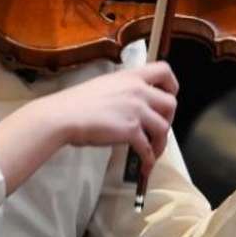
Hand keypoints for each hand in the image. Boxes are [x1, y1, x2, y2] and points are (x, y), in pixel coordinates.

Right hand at [39, 62, 178, 168]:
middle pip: (171, 103)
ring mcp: (136, 110)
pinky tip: (144, 166)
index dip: (171, 85)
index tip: (168, 95)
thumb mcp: (104, 85)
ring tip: (152, 151)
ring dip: (161, 143)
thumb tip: (131, 104)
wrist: (64, 115)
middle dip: (169, 119)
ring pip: (164, 127)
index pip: (164, 70)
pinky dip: (149, 160)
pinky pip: (148, 148)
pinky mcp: (131, 130)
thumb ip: (123, 90)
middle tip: (158, 129)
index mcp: (130, 76)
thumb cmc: (76, 102)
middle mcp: (137, 90)